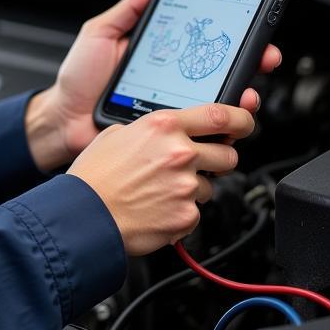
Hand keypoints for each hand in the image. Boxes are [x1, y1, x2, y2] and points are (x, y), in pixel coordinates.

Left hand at [24, 0, 281, 171]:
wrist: (63, 118)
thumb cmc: (79, 79)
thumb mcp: (101, 33)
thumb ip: (129, 9)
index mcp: (165, 56)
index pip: (207, 42)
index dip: (235, 35)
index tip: (255, 26)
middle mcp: (176, 82)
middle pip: (225, 74)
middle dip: (252, 64)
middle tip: (262, 59)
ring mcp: (175, 110)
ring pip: (221, 108)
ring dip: (241, 99)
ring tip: (244, 93)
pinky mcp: (170, 137)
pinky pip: (202, 136)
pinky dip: (219, 132)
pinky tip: (223, 125)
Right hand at [67, 103, 254, 255]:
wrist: (85, 215)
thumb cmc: (95, 176)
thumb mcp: (117, 135)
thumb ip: (150, 131)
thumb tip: (169, 134)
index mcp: (164, 126)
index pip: (222, 114)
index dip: (242, 118)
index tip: (244, 123)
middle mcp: (179, 152)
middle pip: (227, 154)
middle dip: (217, 161)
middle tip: (193, 167)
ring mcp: (185, 186)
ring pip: (210, 186)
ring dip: (192, 188)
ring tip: (160, 191)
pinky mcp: (186, 216)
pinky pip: (195, 212)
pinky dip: (180, 212)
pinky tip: (156, 208)